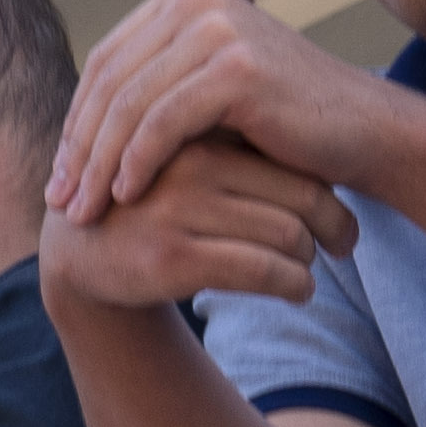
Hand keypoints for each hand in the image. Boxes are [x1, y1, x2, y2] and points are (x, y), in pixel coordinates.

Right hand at [40, 123, 361, 322]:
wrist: (79, 252)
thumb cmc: (149, 203)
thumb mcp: (186, 158)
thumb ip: (238, 148)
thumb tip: (324, 154)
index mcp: (200, 133)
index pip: (291, 160)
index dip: (330, 193)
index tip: (342, 219)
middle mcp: (192, 164)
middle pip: (299, 196)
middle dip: (334, 226)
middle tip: (346, 246)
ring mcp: (181, 210)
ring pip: (287, 235)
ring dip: (312, 264)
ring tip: (311, 275)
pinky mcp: (173, 257)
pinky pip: (261, 271)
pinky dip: (294, 285)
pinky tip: (299, 294)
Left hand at [48, 0, 417, 229]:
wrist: (363, 131)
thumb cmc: (282, 121)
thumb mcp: (209, 89)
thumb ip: (154, 85)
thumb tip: (72, 129)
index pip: (107, 60)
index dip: (77, 120)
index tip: (61, 175)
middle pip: (111, 81)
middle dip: (79, 147)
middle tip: (60, 200)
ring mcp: (217, 27)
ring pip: (130, 105)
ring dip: (100, 164)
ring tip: (84, 210)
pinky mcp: (235, 68)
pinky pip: (163, 123)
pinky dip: (137, 163)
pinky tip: (126, 198)